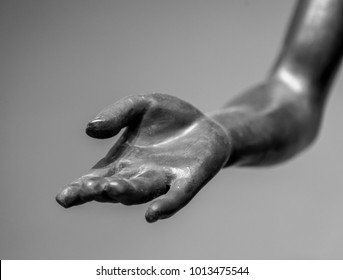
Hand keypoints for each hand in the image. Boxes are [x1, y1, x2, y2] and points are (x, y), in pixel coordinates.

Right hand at [56, 93, 229, 221]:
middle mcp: (139, 175)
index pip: (96, 177)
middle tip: (84, 190)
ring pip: (141, 191)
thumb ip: (117, 114)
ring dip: (127, 192)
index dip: (79, 189)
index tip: (63, 198)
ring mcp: (164, 179)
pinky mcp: (188, 180)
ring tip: (112, 188)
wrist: (203, 123)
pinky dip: (166, 205)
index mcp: (122, 160)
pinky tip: (154, 213)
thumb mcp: (140, 105)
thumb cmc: (168, 117)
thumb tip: (90, 129)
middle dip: (99, 191)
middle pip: (115, 188)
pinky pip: (176, 196)